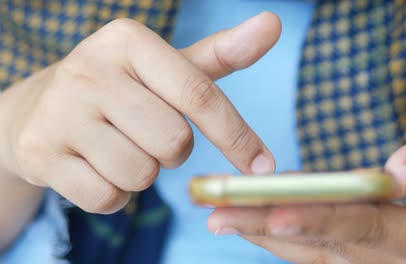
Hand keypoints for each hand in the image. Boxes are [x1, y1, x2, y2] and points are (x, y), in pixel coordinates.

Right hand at [0, 13, 280, 213]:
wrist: (40, 108)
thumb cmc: (122, 88)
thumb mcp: (167, 68)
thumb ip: (222, 53)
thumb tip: (273, 23)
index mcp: (127, 40)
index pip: (199, 94)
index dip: (236, 135)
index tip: (263, 164)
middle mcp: (89, 68)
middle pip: (174, 142)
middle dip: (173, 151)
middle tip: (148, 133)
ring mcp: (59, 111)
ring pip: (141, 174)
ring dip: (142, 172)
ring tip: (118, 147)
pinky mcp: (39, 152)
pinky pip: (108, 198)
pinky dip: (114, 194)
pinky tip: (96, 166)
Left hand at [208, 124, 405, 263]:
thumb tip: (392, 168)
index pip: (367, 228)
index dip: (319, 219)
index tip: (273, 210)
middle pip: (330, 246)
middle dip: (270, 228)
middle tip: (217, 214)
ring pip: (322, 255)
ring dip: (271, 236)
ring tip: (224, 219)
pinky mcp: (381, 257)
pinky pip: (330, 253)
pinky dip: (294, 238)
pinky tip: (263, 224)